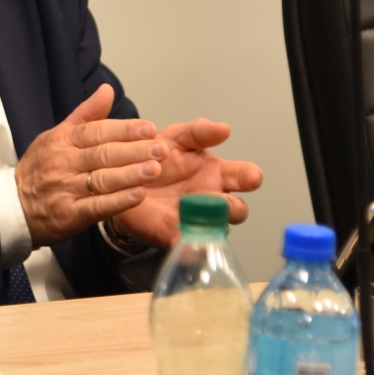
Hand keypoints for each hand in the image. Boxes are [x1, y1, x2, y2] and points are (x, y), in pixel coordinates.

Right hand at [14, 86, 163, 248]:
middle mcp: (63, 162)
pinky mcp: (68, 214)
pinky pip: (97, 206)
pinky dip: (118, 201)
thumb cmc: (39, 169)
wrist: (13, 207)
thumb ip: (85, 115)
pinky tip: (138, 196)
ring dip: (130, 174)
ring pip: (102, 179)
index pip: (96, 131)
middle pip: (102, 154)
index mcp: (62, 141)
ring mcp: (65, 188)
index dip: (124, 130)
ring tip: (155, 169)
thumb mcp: (56, 136)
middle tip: (161, 149)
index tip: (149, 129)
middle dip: (134, 151)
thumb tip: (107, 90)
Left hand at [108, 117, 263, 249]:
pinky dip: (189, 246)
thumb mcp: (176, 137)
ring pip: (217, 229)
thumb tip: (224, 128)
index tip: (251, 176)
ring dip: (211, 225)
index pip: (244, 177)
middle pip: (237, 208)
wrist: (122, 178)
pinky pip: (188, 245)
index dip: (250, 176)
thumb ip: (197, 132)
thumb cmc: (157, 156)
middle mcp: (212, 198)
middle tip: (225, 202)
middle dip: (235, 207)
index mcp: (216, 173)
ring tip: (198, 216)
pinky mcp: (174, 235)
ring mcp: (196, 219)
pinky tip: (184, 241)